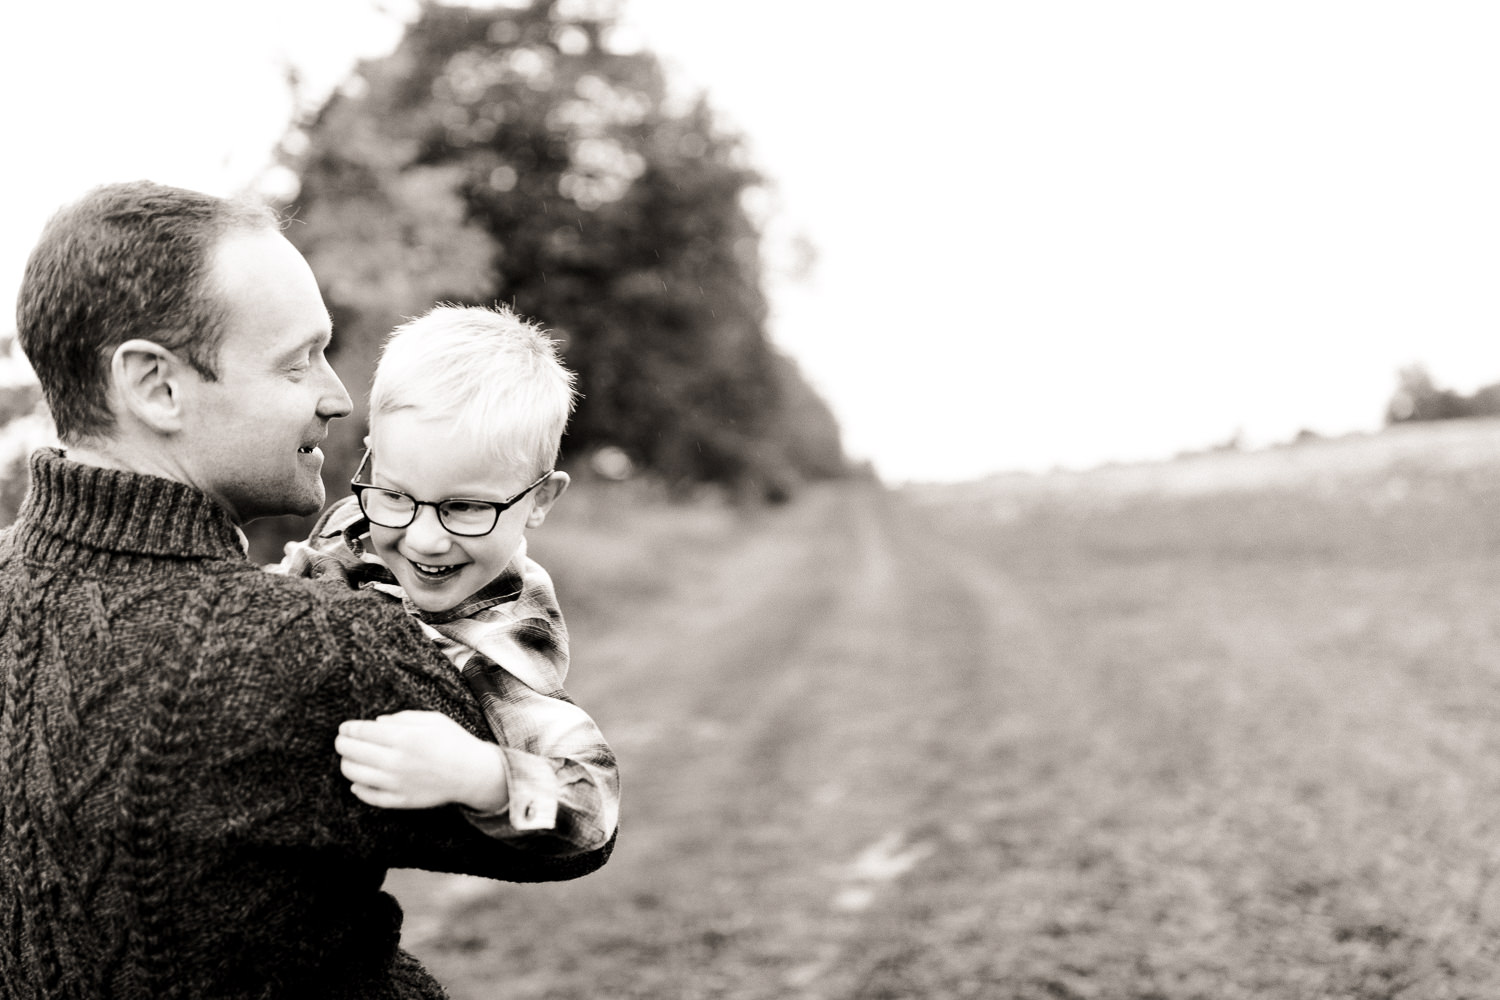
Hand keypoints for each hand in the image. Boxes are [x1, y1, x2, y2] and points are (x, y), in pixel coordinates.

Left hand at [335, 710, 507, 811]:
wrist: (473, 774)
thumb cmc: (454, 742)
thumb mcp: (433, 719)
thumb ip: (402, 718)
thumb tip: (376, 722)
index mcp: (404, 738)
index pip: (361, 732)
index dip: (348, 729)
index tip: (345, 727)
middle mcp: (396, 762)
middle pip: (352, 752)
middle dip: (343, 744)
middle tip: (343, 741)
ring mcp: (396, 784)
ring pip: (354, 774)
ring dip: (346, 764)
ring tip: (352, 758)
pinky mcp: (399, 801)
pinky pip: (368, 796)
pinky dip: (358, 788)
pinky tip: (359, 781)